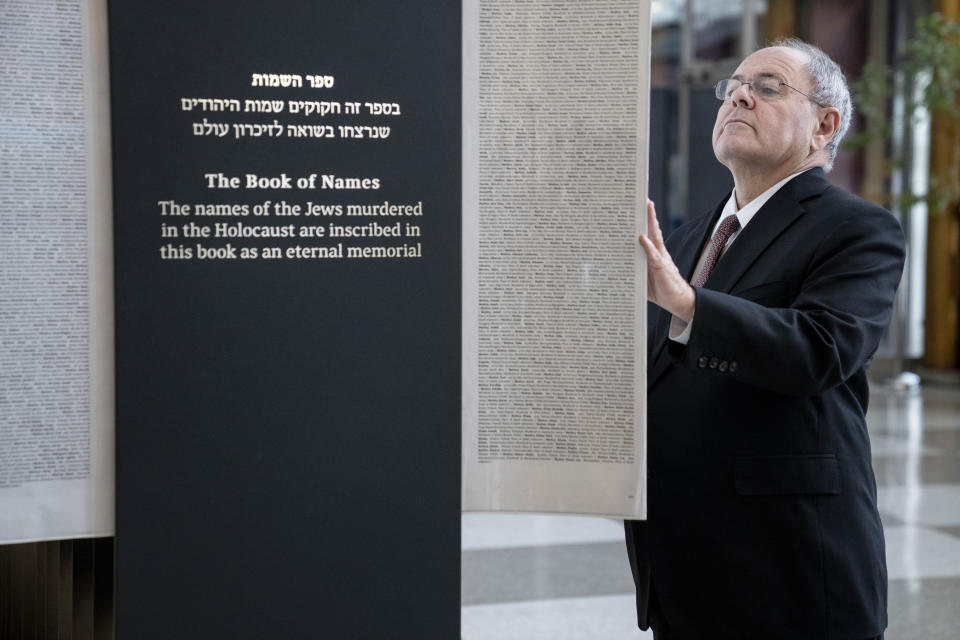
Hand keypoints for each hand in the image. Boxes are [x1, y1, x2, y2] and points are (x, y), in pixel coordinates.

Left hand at [638, 200, 695, 321]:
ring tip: (646, 208)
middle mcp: (658, 253)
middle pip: (653, 230)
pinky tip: (642, 238)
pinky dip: (648, 247)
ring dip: (650, 222)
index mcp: (653, 254)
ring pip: (655, 237)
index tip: (637, 208)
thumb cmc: (660, 289)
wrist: (678, 301)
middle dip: (648, 214)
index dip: (643, 221)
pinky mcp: (662, 268)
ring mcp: (661, 259)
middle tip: (643, 199)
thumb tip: (615, 263)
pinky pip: (654, 256)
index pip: (647, 234)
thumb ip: (633, 267)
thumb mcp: (642, 277)